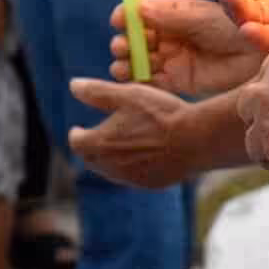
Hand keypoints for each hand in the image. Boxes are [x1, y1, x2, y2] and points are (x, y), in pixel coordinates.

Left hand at [68, 78, 191, 187]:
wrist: (195, 140)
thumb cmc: (160, 114)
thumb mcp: (128, 95)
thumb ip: (97, 92)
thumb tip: (73, 85)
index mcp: (101, 143)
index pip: (76, 142)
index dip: (76, 134)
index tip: (78, 129)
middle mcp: (111, 166)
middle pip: (91, 160)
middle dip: (90, 149)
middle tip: (95, 137)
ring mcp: (131, 178)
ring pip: (110, 171)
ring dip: (109, 159)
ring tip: (118, 145)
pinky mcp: (149, 183)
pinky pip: (132, 176)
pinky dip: (131, 166)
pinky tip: (143, 154)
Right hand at [110, 0, 262, 95]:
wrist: (257, 58)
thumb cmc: (234, 29)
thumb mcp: (200, 18)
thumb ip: (168, 17)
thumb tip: (135, 8)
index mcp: (172, 13)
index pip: (139, 12)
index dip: (126, 16)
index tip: (119, 21)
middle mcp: (168, 35)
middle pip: (134, 37)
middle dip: (124, 41)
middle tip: (123, 46)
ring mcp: (170, 58)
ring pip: (138, 59)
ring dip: (126, 60)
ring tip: (124, 63)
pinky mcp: (176, 80)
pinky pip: (150, 80)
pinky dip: (136, 79)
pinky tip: (130, 77)